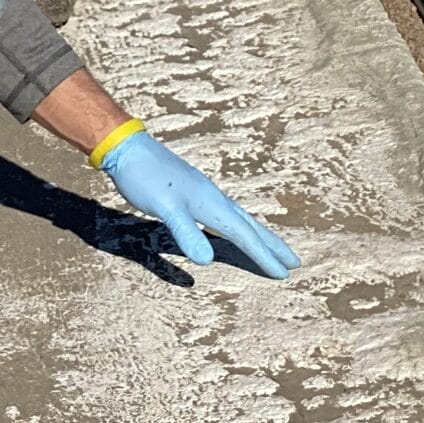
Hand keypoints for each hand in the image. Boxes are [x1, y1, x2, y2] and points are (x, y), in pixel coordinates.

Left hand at [101, 131, 299, 277]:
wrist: (128, 149)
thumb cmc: (144, 178)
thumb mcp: (164, 207)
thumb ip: (185, 232)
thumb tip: (207, 261)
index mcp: (211, 203)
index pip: (244, 234)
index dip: (263, 255)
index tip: (285, 273)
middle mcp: (213, 197)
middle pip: (250, 224)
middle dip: (272, 244)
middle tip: (295, 261)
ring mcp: (203, 193)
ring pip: (240, 218)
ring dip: (259, 235)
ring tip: (272, 247)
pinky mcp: (192, 192)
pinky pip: (225, 214)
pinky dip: (238, 226)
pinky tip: (231, 228)